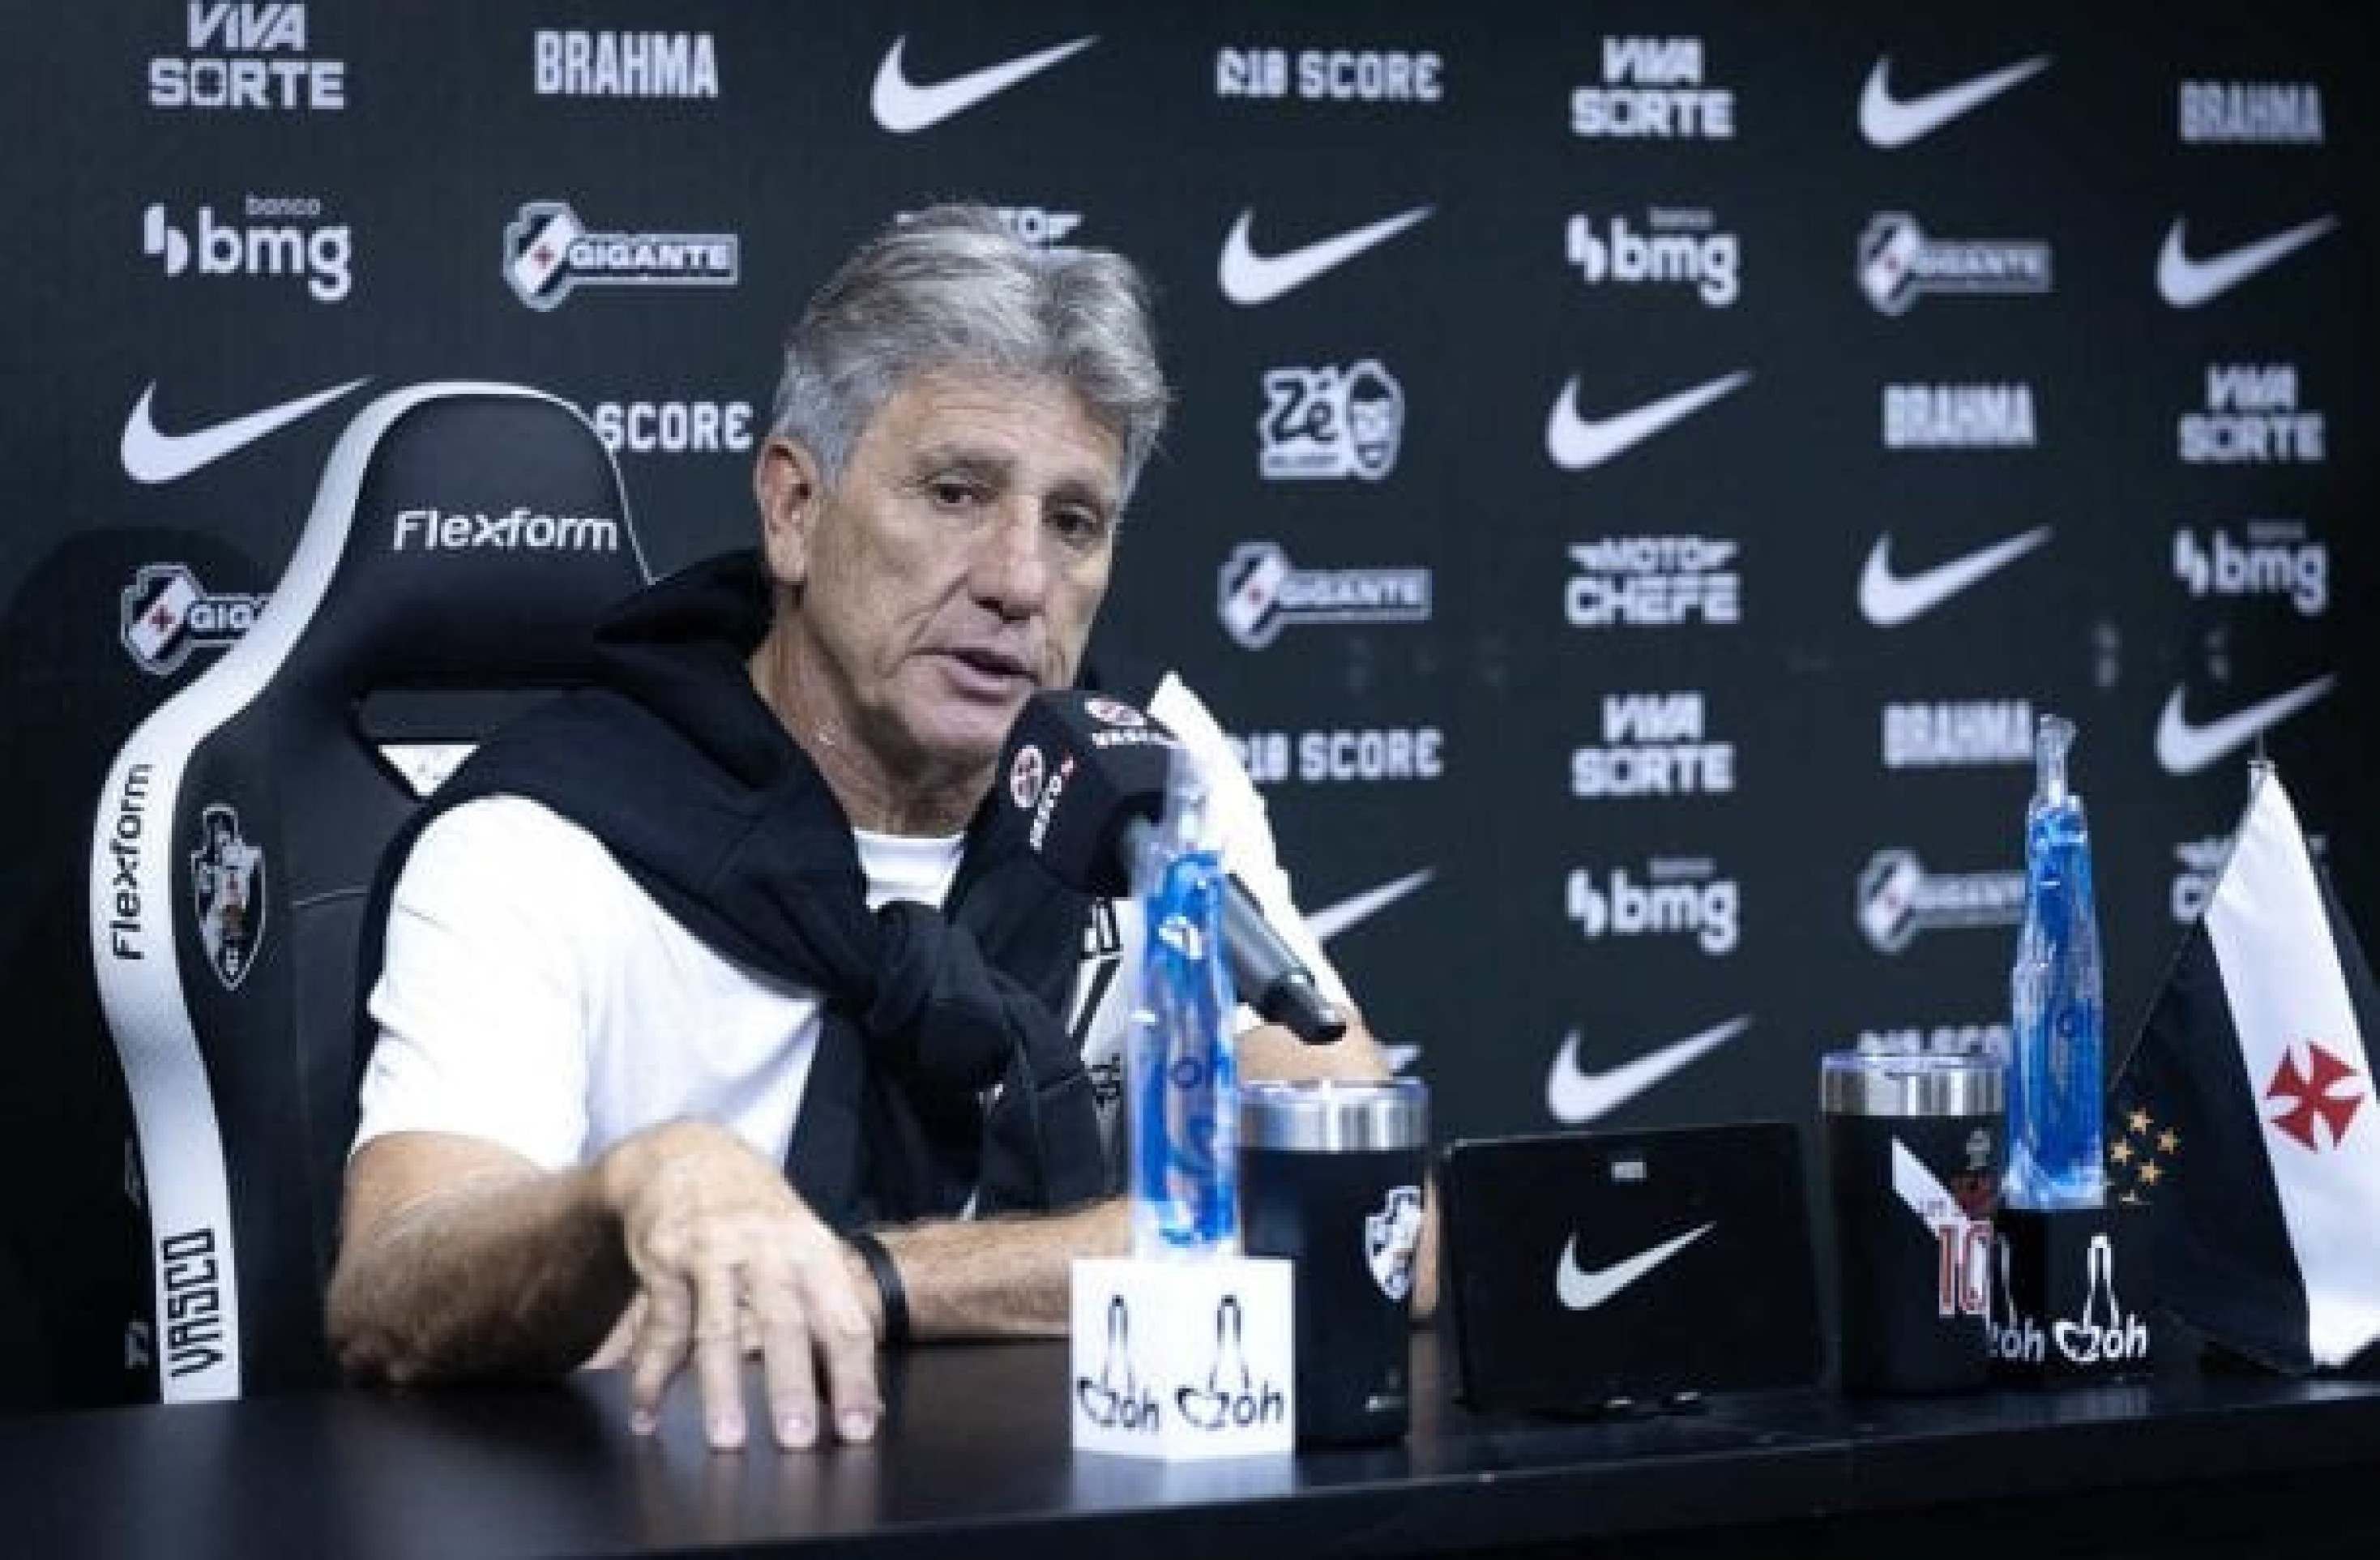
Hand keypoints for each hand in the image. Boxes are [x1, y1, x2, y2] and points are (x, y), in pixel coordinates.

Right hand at [597, 1120, 881, 1450]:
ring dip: (720, 1390)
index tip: (857, 1428)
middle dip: (790, 1386)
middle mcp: (766, 1250)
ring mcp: (712, 1253)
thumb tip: (865, 1405)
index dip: (854, 1377)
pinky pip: (660, 1327)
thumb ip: (827, 1321)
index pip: (842, 1320)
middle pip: (782, 1325)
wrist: (688, 1155)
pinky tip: (647, 1412)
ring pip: (716, 1329)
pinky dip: (651, 1375)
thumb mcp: (803, 1250)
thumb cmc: (759, 1219)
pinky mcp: (663, 1259)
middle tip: (795, 1440)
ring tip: (727, 1439)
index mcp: (813, 1252)